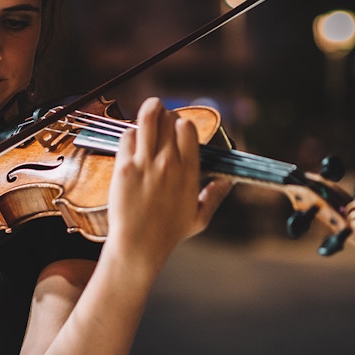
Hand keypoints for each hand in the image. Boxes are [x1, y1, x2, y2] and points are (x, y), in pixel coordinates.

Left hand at [106, 98, 231, 266]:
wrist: (139, 246)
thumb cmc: (168, 235)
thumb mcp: (199, 218)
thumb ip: (215, 196)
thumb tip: (228, 181)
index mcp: (189, 172)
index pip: (188, 129)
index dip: (182, 123)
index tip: (178, 126)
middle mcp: (169, 164)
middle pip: (169, 119)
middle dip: (166, 115)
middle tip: (161, 118)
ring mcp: (146, 164)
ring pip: (148, 118)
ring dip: (149, 110)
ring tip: (150, 108)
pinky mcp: (125, 168)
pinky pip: (127, 136)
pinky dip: (130, 133)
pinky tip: (132, 139)